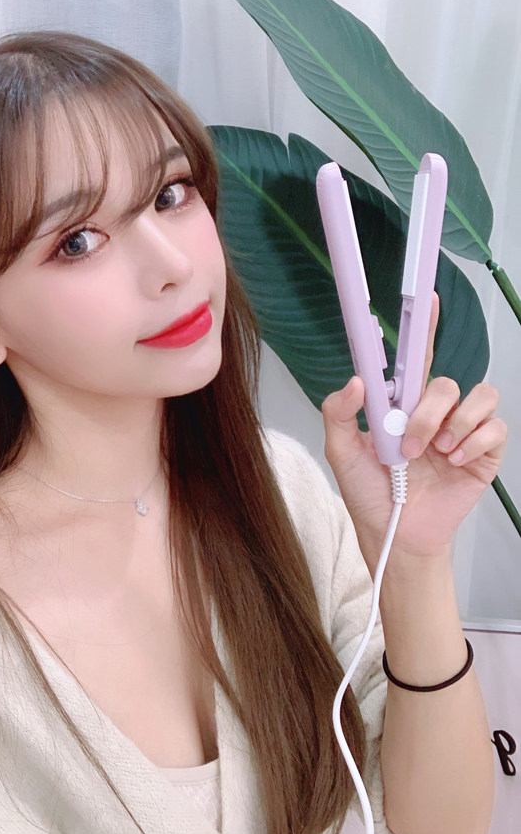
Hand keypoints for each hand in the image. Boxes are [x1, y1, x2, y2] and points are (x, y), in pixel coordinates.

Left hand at [321, 295, 506, 573]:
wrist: (395, 534)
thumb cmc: (368, 493)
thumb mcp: (341, 452)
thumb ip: (338, 413)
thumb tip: (355, 380)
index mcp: (401, 405)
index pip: (416, 358)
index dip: (424, 327)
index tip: (428, 299)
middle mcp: (434, 412)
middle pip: (445, 381)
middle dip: (426, 411)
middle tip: (408, 444)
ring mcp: (461, 432)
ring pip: (478, 396)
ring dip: (452, 425)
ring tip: (435, 453)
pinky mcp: (483, 453)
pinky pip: (494, 428)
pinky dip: (473, 441)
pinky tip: (454, 460)